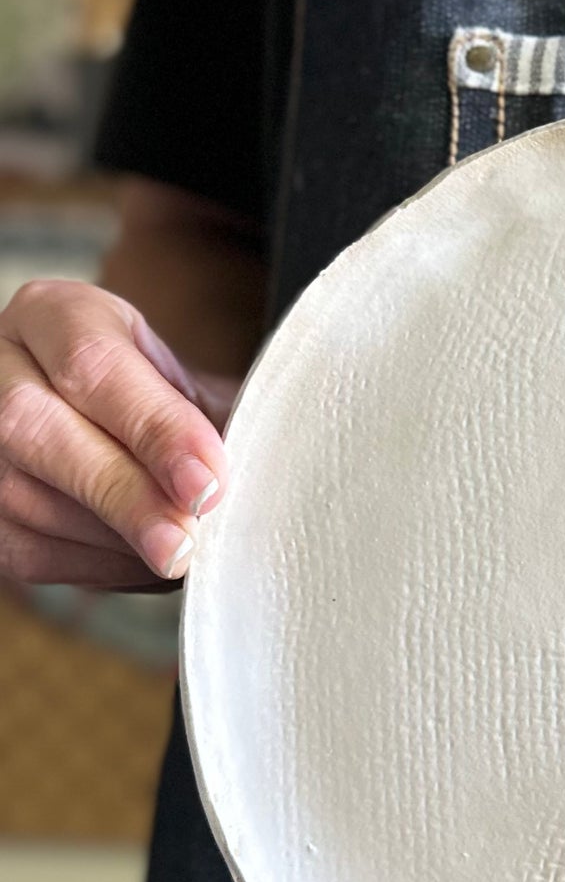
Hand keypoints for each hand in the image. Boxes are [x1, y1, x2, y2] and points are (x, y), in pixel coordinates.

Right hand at [0, 277, 239, 589]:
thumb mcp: (199, 395)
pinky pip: (26, 548)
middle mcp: (0, 365)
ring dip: (112, 539)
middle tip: (185, 540)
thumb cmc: (176, 412)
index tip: (208, 483)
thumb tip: (224, 485)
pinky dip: (93, 566)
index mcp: (54, 315)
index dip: (154, 428)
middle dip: (122, 494)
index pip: (93, 364)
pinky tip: (144, 564)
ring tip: (181, 553)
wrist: (144, 443)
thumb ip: (215, 429)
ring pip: (23, 496)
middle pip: (35, 427)